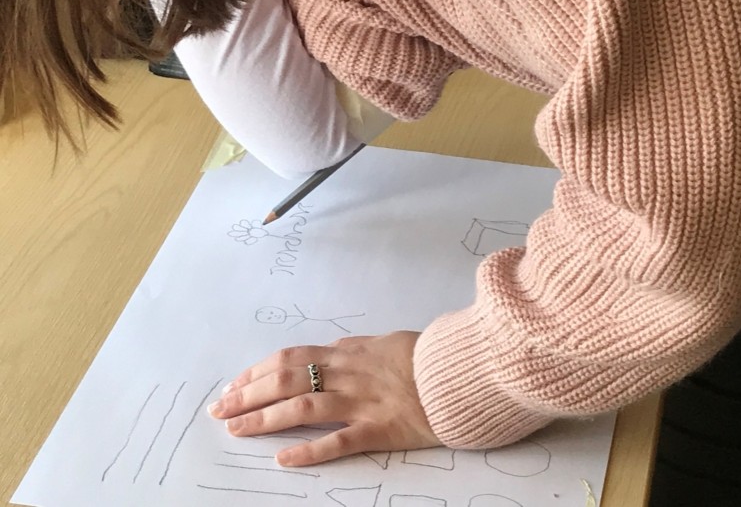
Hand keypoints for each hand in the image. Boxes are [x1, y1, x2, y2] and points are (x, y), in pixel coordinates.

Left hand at [207, 330, 440, 465]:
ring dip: (265, 419)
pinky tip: (284, 460)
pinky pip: (339, 441)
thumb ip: (352, 349)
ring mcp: (361, 402)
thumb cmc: (423, 356)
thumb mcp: (382, 342)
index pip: (290, 358)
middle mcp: (347, 374)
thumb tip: (326, 352)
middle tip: (220, 410)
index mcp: (347, 353)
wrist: (459, 371)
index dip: (257, 371)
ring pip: (303, 408)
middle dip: (248, 394)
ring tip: (237, 430)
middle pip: (286, 381)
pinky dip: (309, 450)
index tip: (233, 385)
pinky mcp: (379, 429)